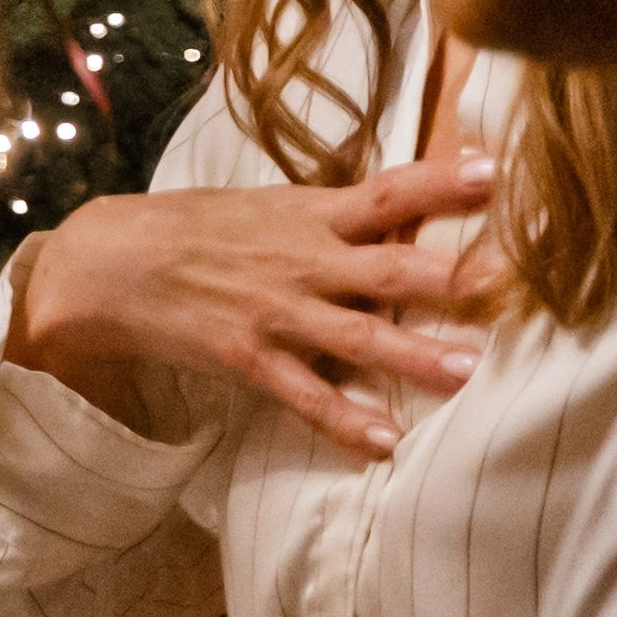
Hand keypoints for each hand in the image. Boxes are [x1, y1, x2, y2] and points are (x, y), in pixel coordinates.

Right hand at [6, 154, 497, 458]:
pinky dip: (343, 419)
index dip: (443, 182)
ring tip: (467, 372)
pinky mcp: (248, 358)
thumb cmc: (192, 229)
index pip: (389, 191)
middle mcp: (303, 260)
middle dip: (452, 278)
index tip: (496, 173)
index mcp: (310, 214)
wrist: (107, 264)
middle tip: (509, 286)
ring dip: (414, 356)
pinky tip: (383, 443)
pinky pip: (304, 394)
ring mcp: (276, 312)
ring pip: (359, 336)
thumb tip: (405, 204)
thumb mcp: (265, 205)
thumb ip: (335, 213)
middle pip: (391, 267)